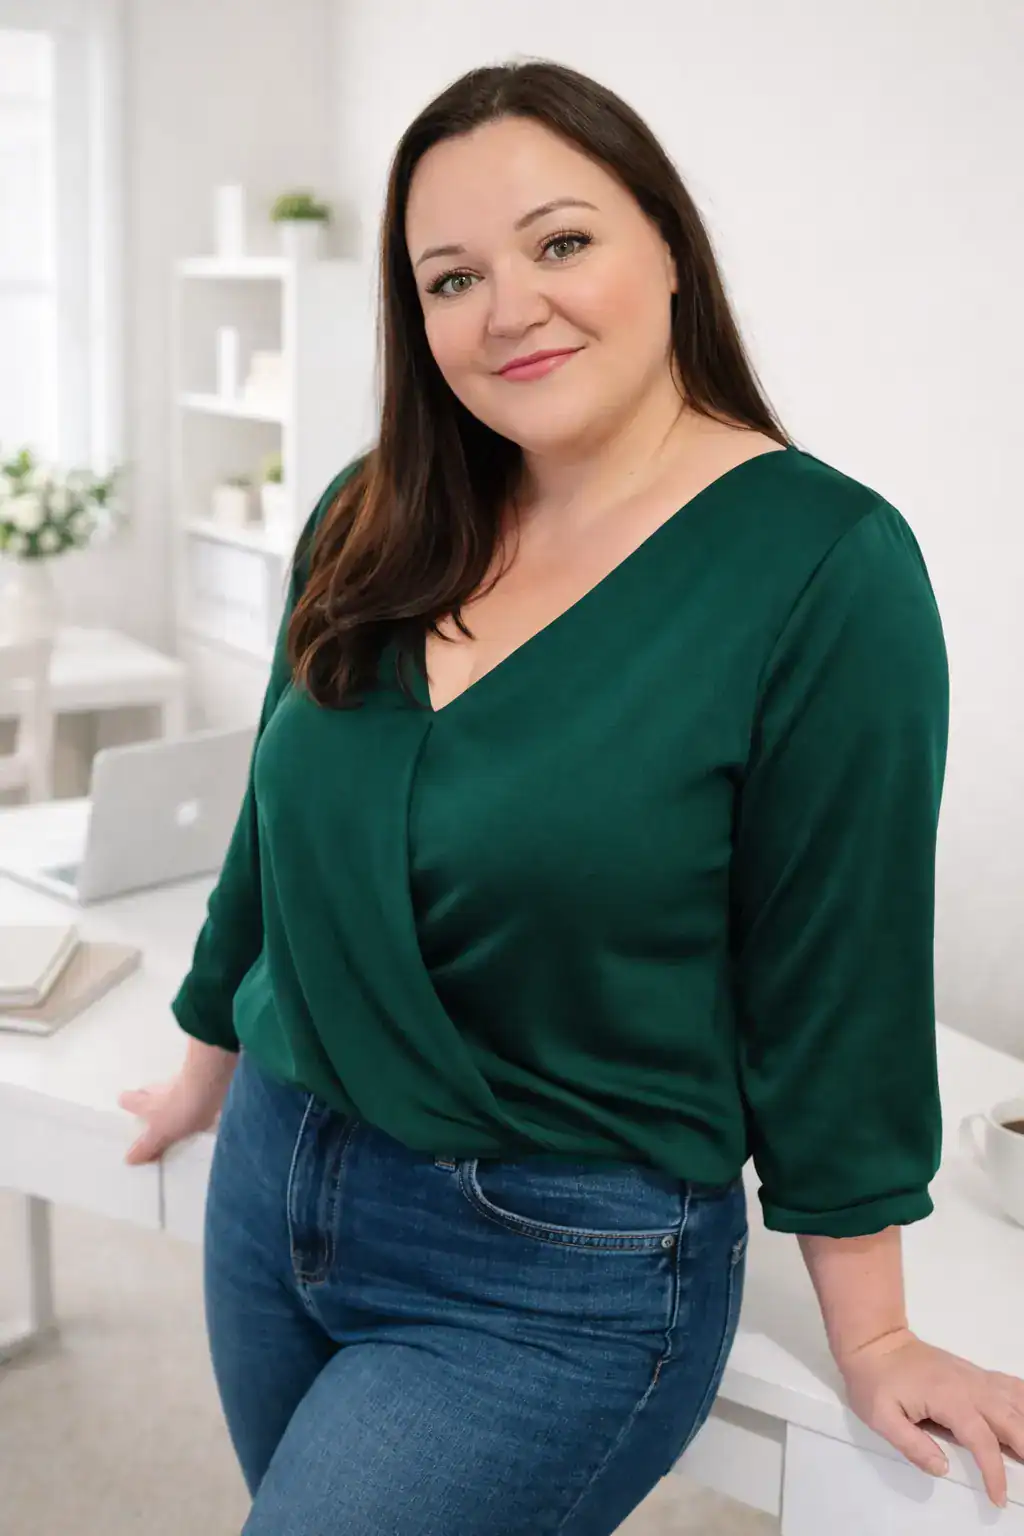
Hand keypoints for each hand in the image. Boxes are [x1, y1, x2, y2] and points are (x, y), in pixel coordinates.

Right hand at [119, 1050, 234, 1164]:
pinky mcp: (199, 1087)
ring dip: (172, 1103)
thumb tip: (128, 1159)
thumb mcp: (159, 1135)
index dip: (127, 1103)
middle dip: (149, 1101)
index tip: (127, 1111)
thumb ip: (146, 1147)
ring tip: (177, 1121)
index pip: (127, 1099)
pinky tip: (199, 1117)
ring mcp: (180, 1086)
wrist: (208, 1091)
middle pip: (148, 1092)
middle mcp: (159, 1091)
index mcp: (145, 1103)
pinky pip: (192, 1096)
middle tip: (152, 1118)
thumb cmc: (178, 1111)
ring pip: (170, 1093)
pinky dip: (192, 1104)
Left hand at [840, 1326, 1023, 1507]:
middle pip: (1010, 1418)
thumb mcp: (880, 1417)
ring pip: (1015, 1399)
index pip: (982, 1440)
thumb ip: (912, 1446)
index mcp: (948, 1399)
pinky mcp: (972, 1372)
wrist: (873, 1340)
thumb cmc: (874, 1380)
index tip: (998, 1497)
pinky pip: (1008, 1385)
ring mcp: (973, 1376)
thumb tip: (942, 1469)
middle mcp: (969, 1385)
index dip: (994, 1471)